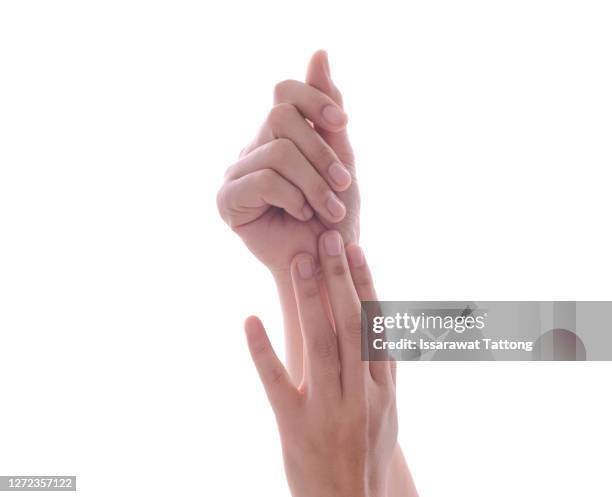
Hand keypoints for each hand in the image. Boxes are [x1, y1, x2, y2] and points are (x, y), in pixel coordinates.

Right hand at [217, 51, 358, 273]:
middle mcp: (253, 148)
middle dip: (321, 152)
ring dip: (314, 183)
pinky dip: (292, 197)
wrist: (327, 260)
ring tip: (327, 209)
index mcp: (279, 136)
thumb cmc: (334, 213)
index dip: (315, 100)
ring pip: (278, 151)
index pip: (284, 92)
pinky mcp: (227, 199)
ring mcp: (237, 172)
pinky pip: (263, 179)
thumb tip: (319, 52)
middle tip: (342, 184)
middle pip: (280, 117)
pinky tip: (299, 215)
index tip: (342, 123)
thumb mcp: (340, 157)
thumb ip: (327, 111)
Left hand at [244, 232, 396, 496]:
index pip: (375, 325)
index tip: (355, 247)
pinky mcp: (295, 428)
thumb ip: (382, 368)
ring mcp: (329, 411)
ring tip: (301, 262)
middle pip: (351, 325)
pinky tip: (250, 319)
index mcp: (384, 387)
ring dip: (311, 300)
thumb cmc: (369, 453)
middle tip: (327, 238)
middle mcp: (361, 394)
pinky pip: (277, 383)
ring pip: (321, 345)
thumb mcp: (388, 411)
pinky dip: (262, 350)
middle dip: (340, 278)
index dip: (366, 283)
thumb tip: (379, 323)